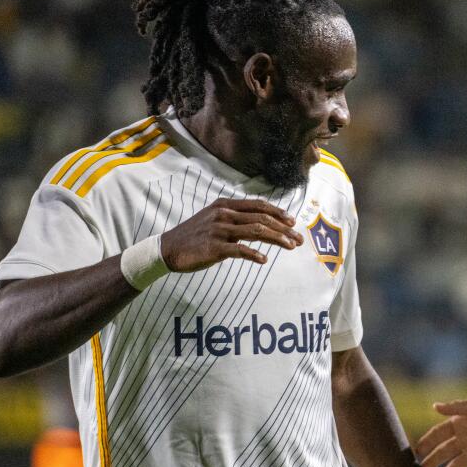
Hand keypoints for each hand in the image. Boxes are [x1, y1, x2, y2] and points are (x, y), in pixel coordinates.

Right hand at [160, 198, 302, 270]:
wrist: (168, 249)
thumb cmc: (195, 235)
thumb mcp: (215, 218)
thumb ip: (236, 217)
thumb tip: (260, 222)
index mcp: (225, 205)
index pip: (258, 205)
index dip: (279, 212)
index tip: (293, 222)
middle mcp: (224, 214)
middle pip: (262, 218)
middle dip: (284, 228)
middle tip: (299, 239)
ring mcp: (218, 230)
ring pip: (256, 231)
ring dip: (277, 239)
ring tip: (290, 247)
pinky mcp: (213, 248)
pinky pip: (239, 250)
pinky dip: (254, 254)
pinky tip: (264, 260)